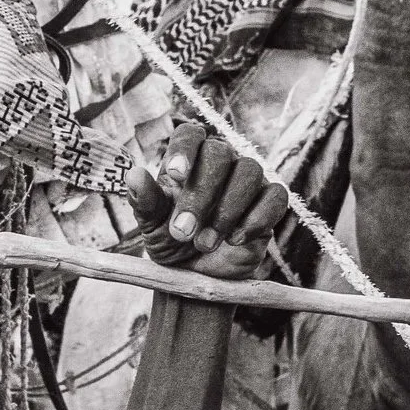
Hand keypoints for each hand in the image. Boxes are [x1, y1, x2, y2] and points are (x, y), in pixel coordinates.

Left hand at [127, 123, 290, 281]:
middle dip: (200, 195)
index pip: (190, 134)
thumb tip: (134, 173)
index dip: (184, 149)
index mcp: (188, 159)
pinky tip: (236, 239)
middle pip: (218, 155)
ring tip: (205, 243)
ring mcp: (248, 180)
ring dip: (226, 210)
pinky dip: (256, 218)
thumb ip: (144, 200)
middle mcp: (221, 162)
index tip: (176, 175)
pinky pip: (275, 196)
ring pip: (249, 172)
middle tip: (182, 231)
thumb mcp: (151, 224)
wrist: (198, 274)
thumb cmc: (172, 240)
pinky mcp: (270, 201)